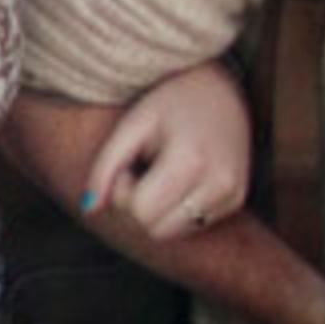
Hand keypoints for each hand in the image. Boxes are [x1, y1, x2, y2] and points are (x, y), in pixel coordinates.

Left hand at [89, 62, 250, 241]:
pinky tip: (174, 180)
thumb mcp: (130, 127)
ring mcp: (232, 196)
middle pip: (155, 229)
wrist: (218, 90)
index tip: (127, 164)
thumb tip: (87, 209)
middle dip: (135, 206)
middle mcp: (220, 185)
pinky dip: (173, 211)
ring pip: (172, 233)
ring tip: (157, 173)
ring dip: (154, 211)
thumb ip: (105, 168)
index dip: (122, 192)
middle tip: (139, 169)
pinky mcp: (236, 201)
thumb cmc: (167, 103)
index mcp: (192, 162)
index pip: (140, 211)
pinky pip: (191, 225)